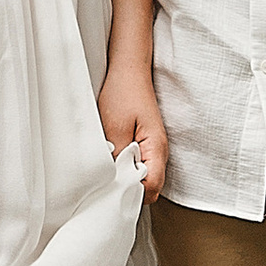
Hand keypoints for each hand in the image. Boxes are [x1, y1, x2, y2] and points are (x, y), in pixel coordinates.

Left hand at [98, 62, 167, 200]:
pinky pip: (138, 166)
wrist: (129, 70)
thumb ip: (116, 158)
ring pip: (143, 178)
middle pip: (149, 188)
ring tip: (108, 168)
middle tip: (107, 182)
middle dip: (128, 189)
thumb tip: (113, 182)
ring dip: (126, 178)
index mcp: (156, 149)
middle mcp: (159, 152)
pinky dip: (125, 167)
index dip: (132, 195)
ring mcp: (153, 149)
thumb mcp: (114, 128)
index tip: (112, 192)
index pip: (151, 188)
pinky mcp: (145, 144)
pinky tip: (112, 159)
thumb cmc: (123, 93)